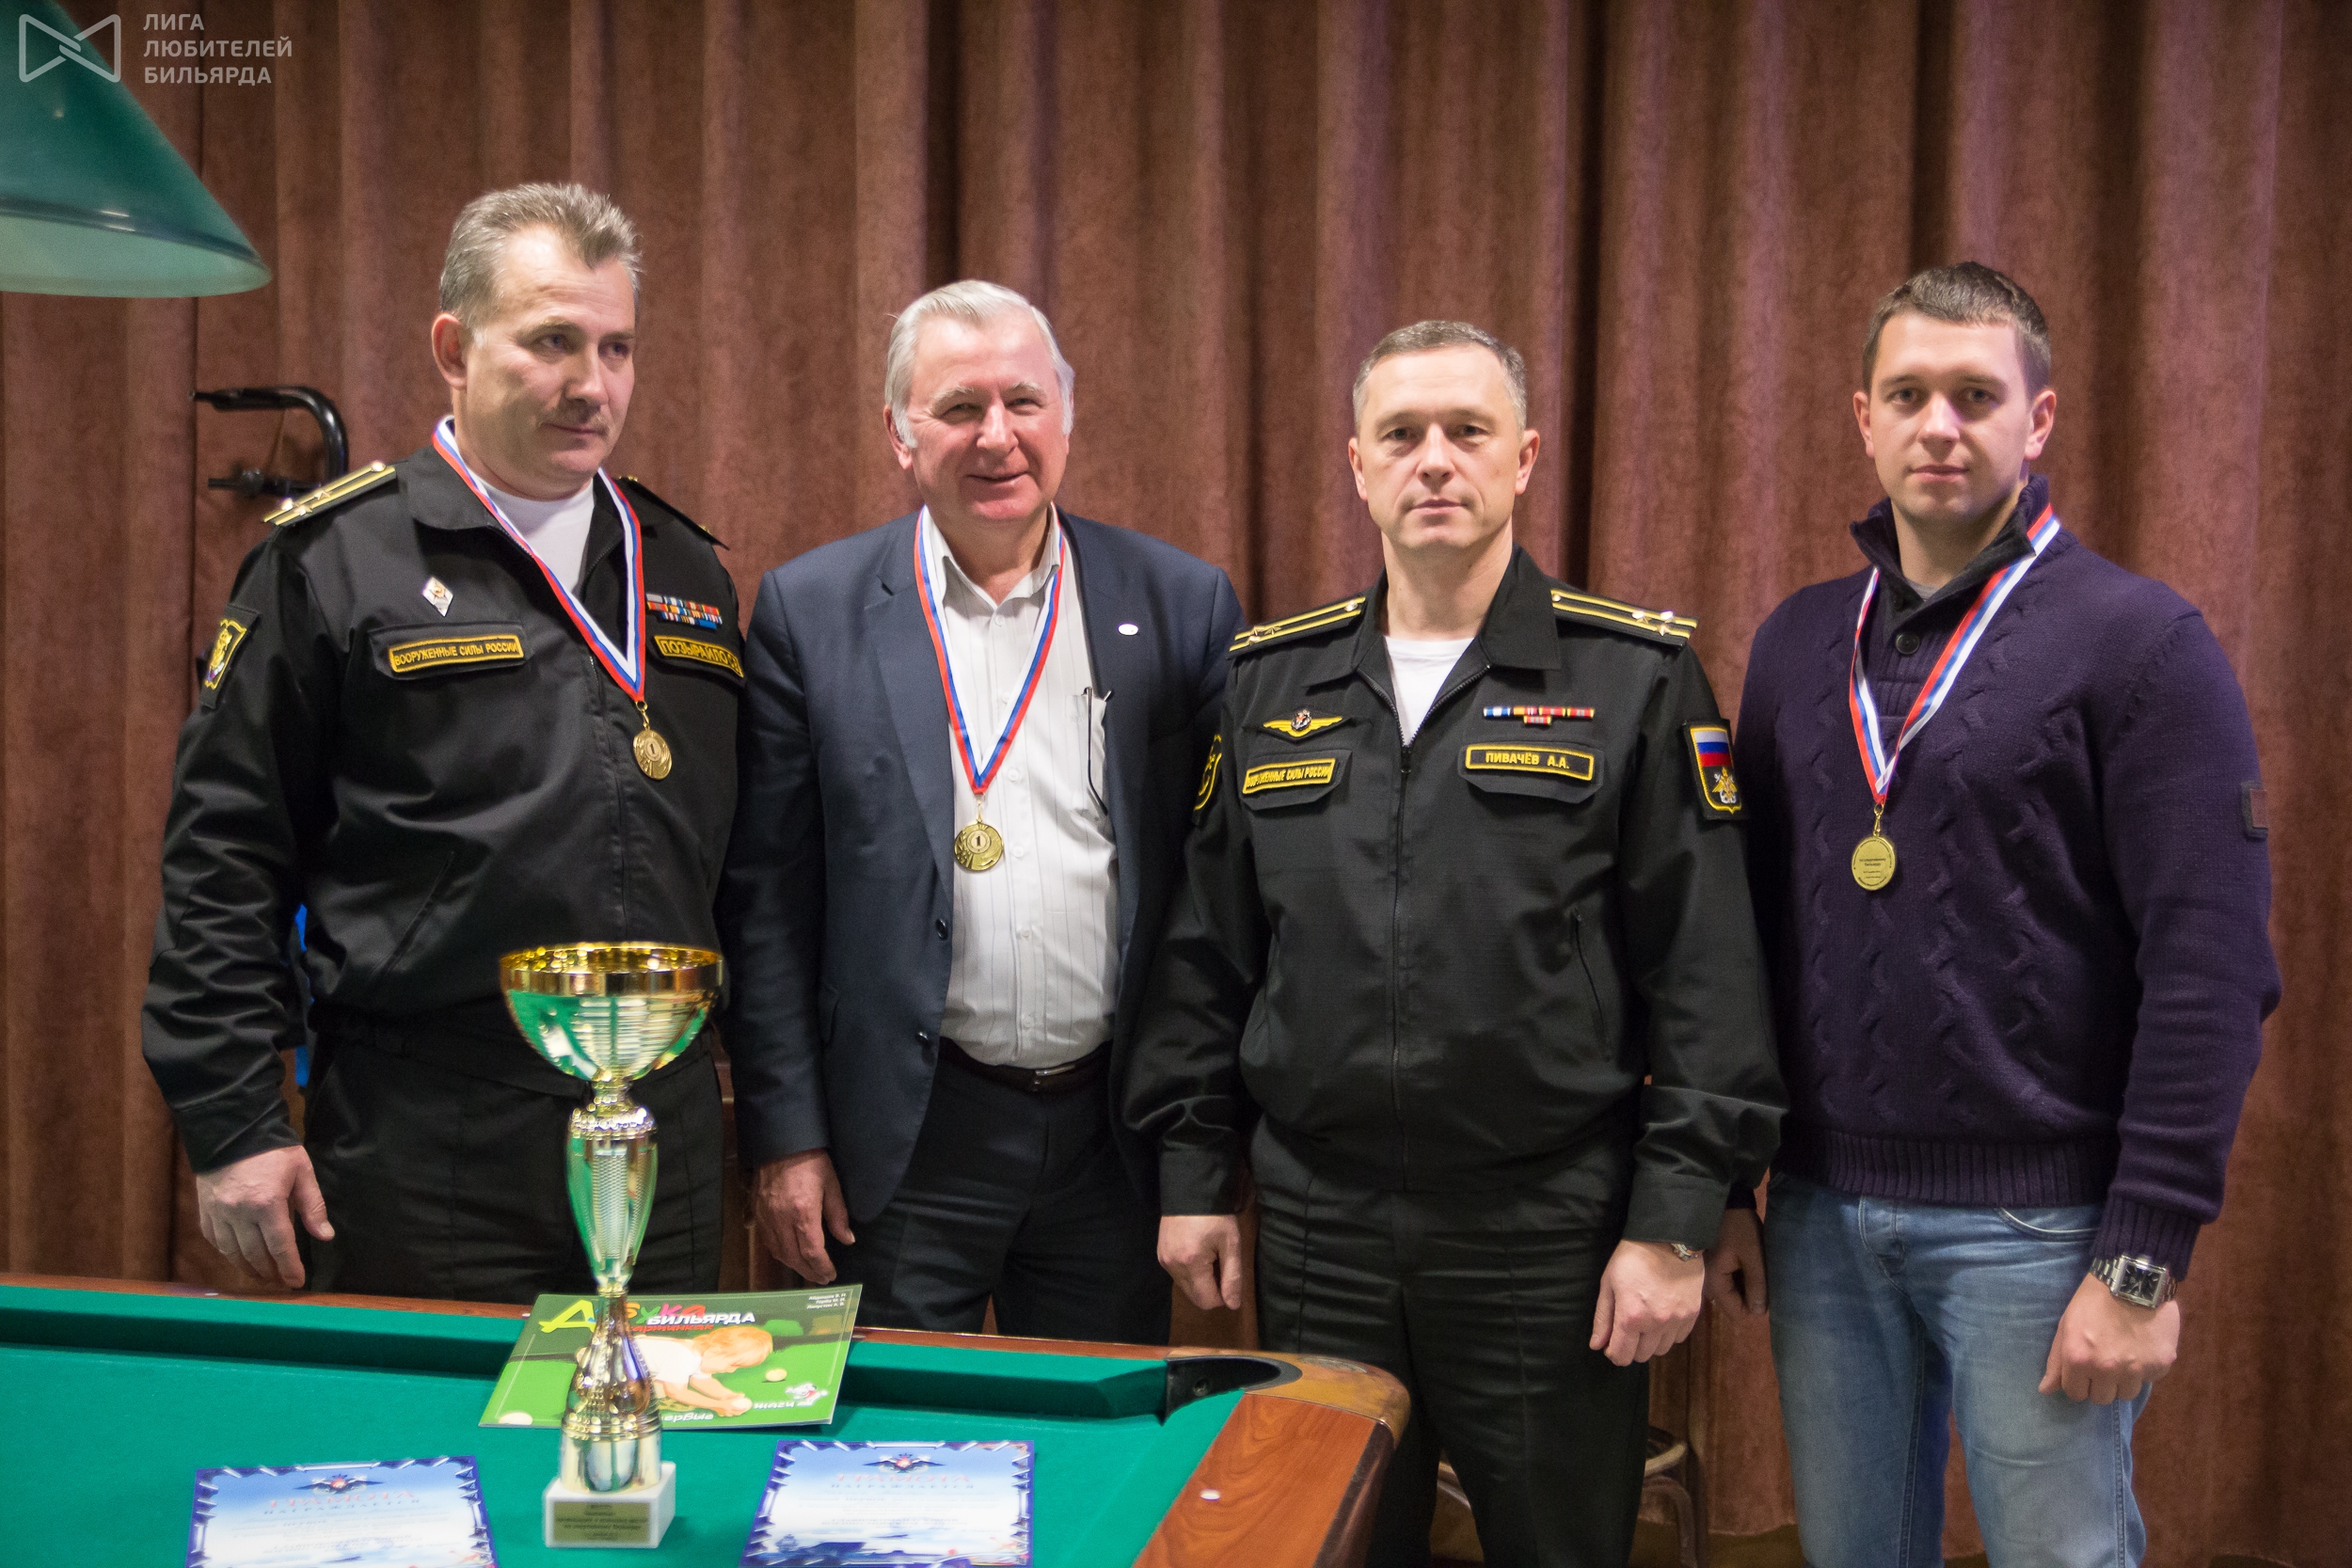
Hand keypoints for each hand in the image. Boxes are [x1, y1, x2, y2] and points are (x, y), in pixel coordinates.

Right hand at [195, 1145, 332, 1288]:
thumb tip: (325, 1236)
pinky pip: (215, 1241)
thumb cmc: (273, 1150)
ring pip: (232, 1252)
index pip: (280, 1246)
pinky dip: (228, 1253)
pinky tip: (239, 1257)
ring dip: (248, 1267)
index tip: (296, 1281)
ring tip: (262, 1275)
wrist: (232, 1130)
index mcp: (267, 1203)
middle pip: (255, 1254)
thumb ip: (313, 1206)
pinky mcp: (205, 1211)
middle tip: (280, 1281)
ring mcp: (218, 1213)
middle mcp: (239, 1213)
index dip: (289, 1267)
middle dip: (270, 1272)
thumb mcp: (301, 1172)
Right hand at [754, 1150, 855, 1283]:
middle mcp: (781, 1219)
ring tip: (807, 1269)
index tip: (831, 1275)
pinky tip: (788, 1254)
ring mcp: (766, 1217)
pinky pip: (767, 1241)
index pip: (812, 1252)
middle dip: (808, 1271)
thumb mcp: (832, 1185)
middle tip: (821, 1277)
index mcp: (803, 1213)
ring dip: (793, 1264)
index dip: (822, 1268)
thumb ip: (838, 1216)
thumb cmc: (812, 1161)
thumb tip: (847, 1240)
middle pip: (794, 1257)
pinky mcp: (756, 1212)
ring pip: (778, 1252)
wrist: (782, 1142)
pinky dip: (779, 1252)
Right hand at [1159, 1215, 1247, 1311]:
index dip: (1222, 1296)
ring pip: (1186, 1287)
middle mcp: (1173, 1267)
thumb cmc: (1215, 1216)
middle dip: (1211, 1288)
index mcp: (1191, 1265)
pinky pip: (1178, 1275)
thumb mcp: (1231, 1244)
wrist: (1190, 1190)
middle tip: (1220, 1264)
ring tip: (1208, 1256)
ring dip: (1200, 1280)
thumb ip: (1232, 1277)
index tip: (1229, 1275)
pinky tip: (1196, 1252)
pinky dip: (1189, 1271)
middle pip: (1194, 1298)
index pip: (1206, 1301)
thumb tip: (1233, 1306)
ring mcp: (1164, 1261)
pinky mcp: (1160, 1255)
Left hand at [1590, 1239, 1704, 1366]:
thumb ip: (1603, 1318)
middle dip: (1631, 1347)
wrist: (1668, 1238)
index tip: (1612, 1343)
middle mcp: (1655, 1324)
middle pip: (1642, 1356)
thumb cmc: (1632, 1258)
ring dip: (1651, 1342)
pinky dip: (1668, 1333)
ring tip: (1646, 1321)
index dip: (1613, 1353)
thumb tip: (1597, 1345)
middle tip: (1628, 1328)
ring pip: (1661, 1350)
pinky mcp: (1692, 1314)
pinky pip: (1678, 1338)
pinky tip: (1662, 1316)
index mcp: (1631, 1317)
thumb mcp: (1608, 1284)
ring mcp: (1676, 1320)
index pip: (1621, 1356)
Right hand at [1704, 1208, 1767, 1316]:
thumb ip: (1756, 1285)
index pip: (1736, 1312)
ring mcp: (1710, 1274)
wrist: (1725, 1202)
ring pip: (1732, 1293)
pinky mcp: (1714, 1266)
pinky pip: (1729, 1282)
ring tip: (1760, 1271)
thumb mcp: (1753, 1256)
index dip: (1755, 1307)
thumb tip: (1758, 1312)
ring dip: (1747, 1286)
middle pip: (1733, 1303)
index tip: (1768, 1292)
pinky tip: (1751, 1265)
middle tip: (1765, 1279)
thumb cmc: (1739, 1228)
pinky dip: (1742, 1278)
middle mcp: (1708, 1282)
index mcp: (1715, 1281)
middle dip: (1751, 1296)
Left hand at [2039, 1271, 2179, 1402]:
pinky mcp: (2160, 1364)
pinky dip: (2145, 1368)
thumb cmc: (2093, 1300)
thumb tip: (2045, 1390)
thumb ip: (2056, 1361)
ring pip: (2127, 1394)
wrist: (2133, 1280)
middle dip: (2100, 1384)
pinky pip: (2150, 1379)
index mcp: (2079, 1360)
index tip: (2084, 1370)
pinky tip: (2141, 1346)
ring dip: (2124, 1380)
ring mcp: (2136, 1369)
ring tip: (2123, 1355)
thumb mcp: (2066, 1325)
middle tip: (2104, 1362)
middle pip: (2102, 1398)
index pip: (2075, 1393)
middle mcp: (2107, 1369)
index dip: (2078, 1382)